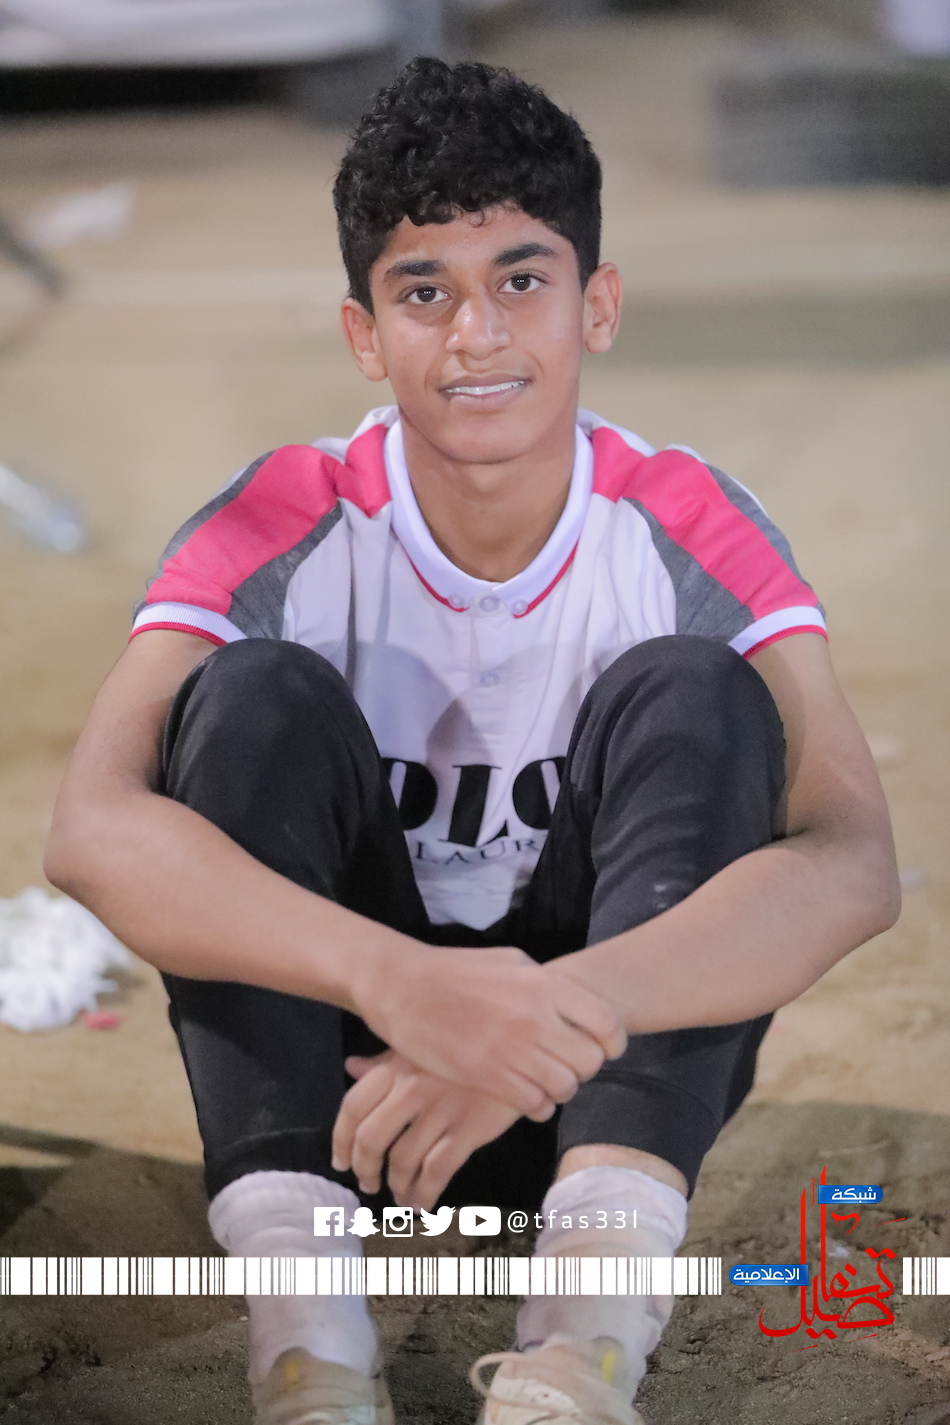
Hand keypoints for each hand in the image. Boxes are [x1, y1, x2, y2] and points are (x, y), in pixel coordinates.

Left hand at [332, 1050, 519, 1210]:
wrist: (517, 1047)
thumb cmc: (463, 1046)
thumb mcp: (420, 1046)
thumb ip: (384, 1062)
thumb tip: (350, 1068)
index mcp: (395, 1066)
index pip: (353, 1107)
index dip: (341, 1140)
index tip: (341, 1161)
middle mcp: (411, 1089)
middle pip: (372, 1140)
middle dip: (366, 1170)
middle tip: (368, 1184)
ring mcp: (441, 1110)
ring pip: (404, 1160)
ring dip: (397, 1187)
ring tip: (399, 1197)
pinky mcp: (469, 1129)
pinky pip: (437, 1171)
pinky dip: (425, 1194)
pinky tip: (423, 1204)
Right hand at [353, 943, 625, 1121]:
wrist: (405, 987)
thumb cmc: (457, 971)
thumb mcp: (511, 961)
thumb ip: (546, 984)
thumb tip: (575, 1004)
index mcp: (544, 985)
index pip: (606, 1022)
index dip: (613, 1041)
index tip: (605, 1048)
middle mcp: (535, 1018)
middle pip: (590, 1061)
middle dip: (585, 1068)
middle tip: (570, 1066)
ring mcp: (512, 1049)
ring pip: (564, 1087)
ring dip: (561, 1089)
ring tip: (547, 1082)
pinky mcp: (488, 1076)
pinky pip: (534, 1104)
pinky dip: (538, 1106)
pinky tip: (528, 1096)